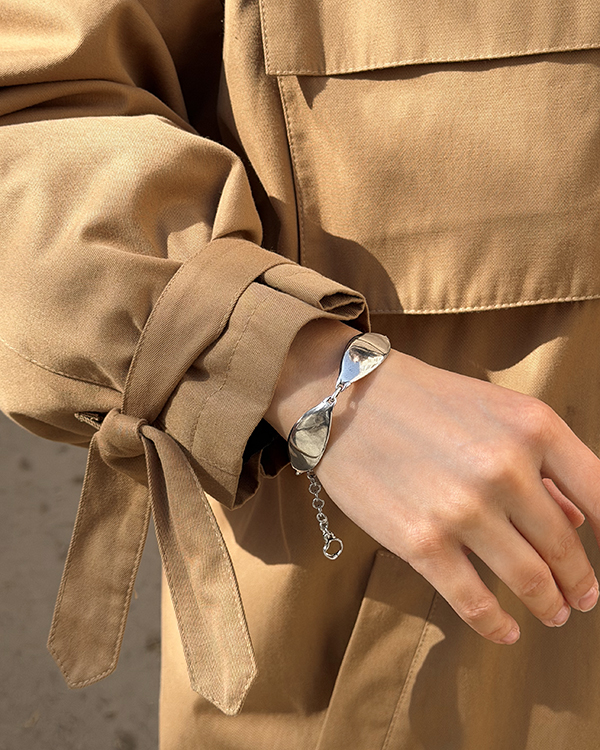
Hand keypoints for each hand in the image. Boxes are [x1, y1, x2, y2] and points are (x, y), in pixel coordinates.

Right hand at [266, 319, 599, 644]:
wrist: (344, 397)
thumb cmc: (422, 399)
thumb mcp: (494, 409)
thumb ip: (542, 462)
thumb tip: (579, 517)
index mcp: (533, 427)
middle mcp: (506, 469)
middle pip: (565, 547)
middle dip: (580, 582)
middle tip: (582, 599)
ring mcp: (464, 509)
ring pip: (529, 580)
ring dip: (549, 606)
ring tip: (553, 614)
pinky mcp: (421, 542)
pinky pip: (474, 600)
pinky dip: (496, 625)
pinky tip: (506, 631)